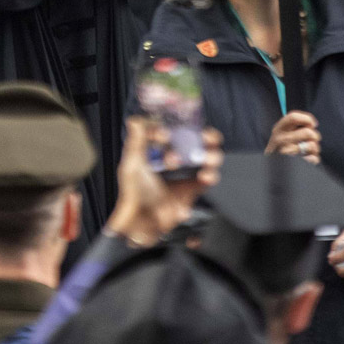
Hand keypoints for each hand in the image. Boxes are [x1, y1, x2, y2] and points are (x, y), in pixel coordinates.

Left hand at [106, 115, 221, 245]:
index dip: (172, 130)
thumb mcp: (132, 165)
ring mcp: (185, 174)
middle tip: (205, 137)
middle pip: (196, 142)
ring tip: (206, 158)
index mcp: (157, 151)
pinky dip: (211, 174)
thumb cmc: (133, 195)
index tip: (165, 137)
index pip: (172, 131)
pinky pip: (209, 177)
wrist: (143, 223)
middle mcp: (173, 159)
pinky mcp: (193, 189)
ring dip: (211, 154)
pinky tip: (205, 175)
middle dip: (205, 137)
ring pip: (207, 157)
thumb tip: (135, 120)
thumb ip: (136, 142)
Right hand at [265, 108, 321, 161]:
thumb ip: (293, 126)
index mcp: (278, 130)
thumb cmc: (280, 149)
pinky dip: (314, 159)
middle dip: (314, 136)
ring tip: (307, 151)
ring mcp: (287, 153)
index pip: (293, 117)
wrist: (272, 171)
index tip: (313, 124)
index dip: (307, 119)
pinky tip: (307, 159)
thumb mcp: (281, 134)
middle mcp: (281, 140)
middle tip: (311, 140)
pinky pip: (314, 158)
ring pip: (312, 145)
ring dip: (315, 148)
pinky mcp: (296, 165)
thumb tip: (312, 123)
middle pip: (307, 132)